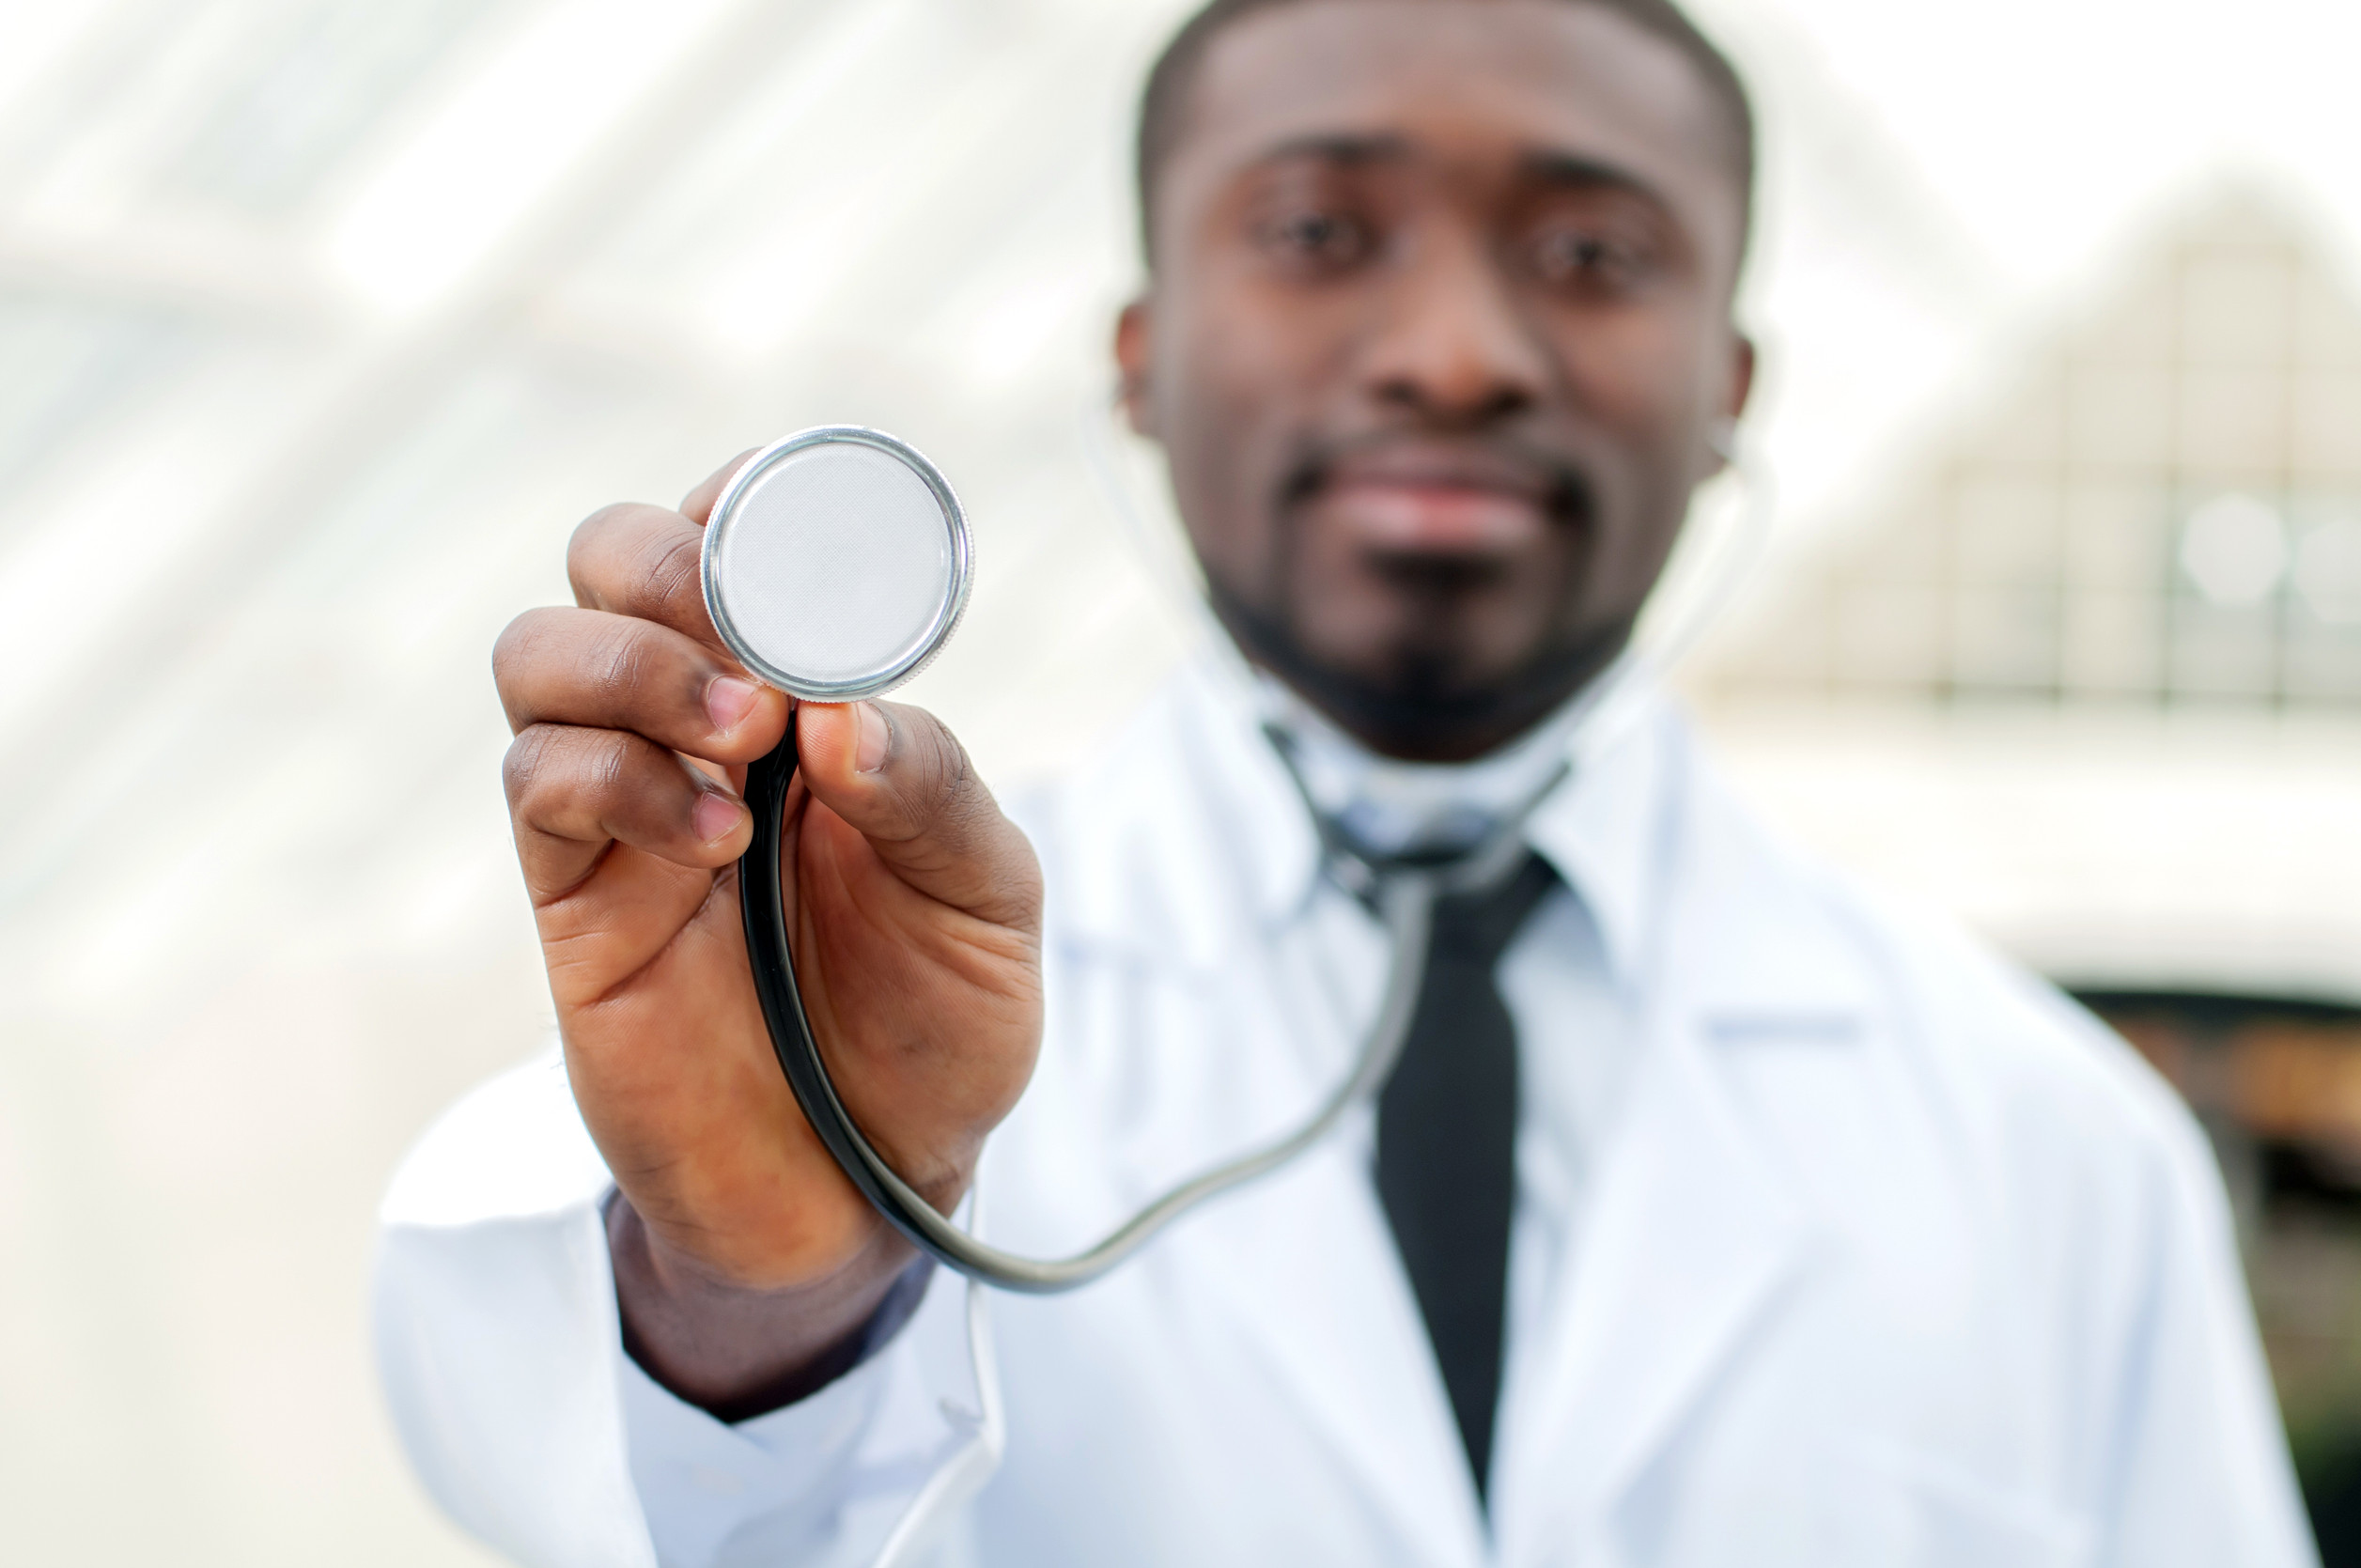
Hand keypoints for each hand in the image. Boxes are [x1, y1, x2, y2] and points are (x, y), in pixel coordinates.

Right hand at [493, 453, 1042, 1409]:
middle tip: (758, 656)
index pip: (740, 537)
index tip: (785, 533)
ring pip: (538, 649)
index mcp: (813, 692)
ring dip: (634, 666)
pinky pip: (533, 781)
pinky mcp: (572, 895)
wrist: (868, 1186)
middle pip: (611, 557)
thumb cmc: (937, 1021)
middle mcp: (706, 722)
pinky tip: (710, 837)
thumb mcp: (986, 900)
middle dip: (665, 565)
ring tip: (743, 742)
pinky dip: (611, 777)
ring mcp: (627, 803)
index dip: (746, 503)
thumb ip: (928, 792)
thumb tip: (840, 709)